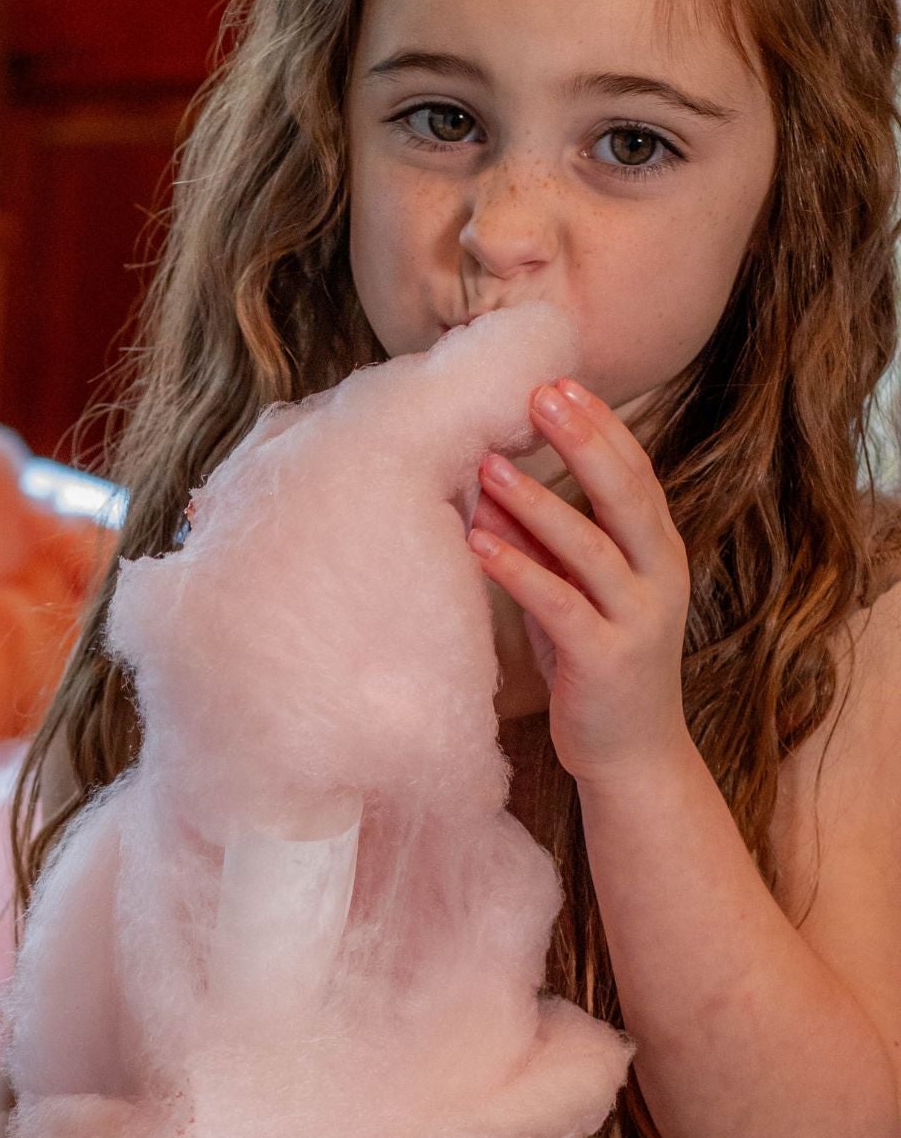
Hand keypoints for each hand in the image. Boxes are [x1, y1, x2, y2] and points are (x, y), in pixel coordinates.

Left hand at [467, 377, 692, 786]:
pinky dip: (518, 569)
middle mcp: (659, 576)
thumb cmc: (595, 665)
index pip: (633, 473)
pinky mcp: (606, 659)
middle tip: (537, 395)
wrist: (631, 755)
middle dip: (582, 440)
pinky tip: (479, 542)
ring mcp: (637, 618)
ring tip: (488, 467)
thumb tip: (489, 485)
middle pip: (625, 493)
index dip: (598, 427)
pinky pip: (559, 604)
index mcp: (657, 551)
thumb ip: (545, 544)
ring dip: (537, 503)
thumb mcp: (575, 593)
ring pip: (590, 546)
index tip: (557, 382)